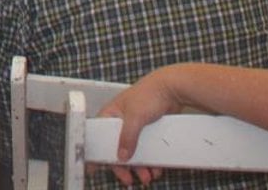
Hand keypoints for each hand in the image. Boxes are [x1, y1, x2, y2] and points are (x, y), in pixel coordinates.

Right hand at [98, 70, 186, 185]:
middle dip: (124, 166)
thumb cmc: (149, 94)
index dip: (97, 152)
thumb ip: (127, 138)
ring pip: (133, 151)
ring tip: (147, 176)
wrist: (173, 88)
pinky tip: (156, 168)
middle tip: (128, 179)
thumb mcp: (134, 118)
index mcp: (110, 114)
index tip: (94, 168)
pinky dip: (150, 160)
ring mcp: (135, 126)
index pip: (99, 136)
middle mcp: (120, 121)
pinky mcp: (148, 129)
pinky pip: (146, 149)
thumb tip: (122, 157)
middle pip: (117, 148)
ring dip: (139, 166)